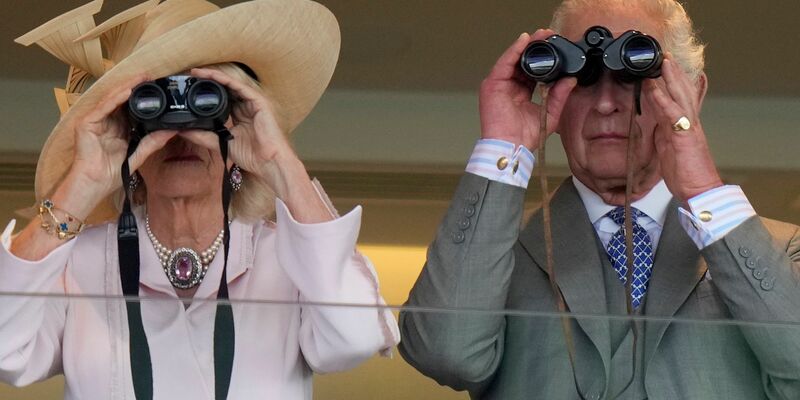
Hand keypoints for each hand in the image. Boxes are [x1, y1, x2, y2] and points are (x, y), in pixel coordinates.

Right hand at [68, 76, 176, 216]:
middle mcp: (106, 121)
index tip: (157, 88)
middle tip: (152, 76)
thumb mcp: (138, 154)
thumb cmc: (111, 173)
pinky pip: (104, 106)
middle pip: (122, 100)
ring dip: (128, 87)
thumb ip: (152, 142)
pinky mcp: (87, 122)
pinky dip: (116, 98)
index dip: (143, 98)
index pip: (130, 108)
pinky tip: (128, 90)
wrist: (94, 183)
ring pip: (114, 99)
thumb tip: (171, 131)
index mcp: (117, 128)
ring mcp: (95, 120)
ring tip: (142, 78)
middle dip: (136, 88)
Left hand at [184, 68, 299, 198]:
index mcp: (239, 115)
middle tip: (188, 77)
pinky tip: (211, 76)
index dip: (206, 93)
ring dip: (213, 76)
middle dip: (207, 81)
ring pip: (230, 84)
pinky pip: (239, 86)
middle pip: (225, 89)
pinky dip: (224, 80)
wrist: (268, 162)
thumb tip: (182, 130)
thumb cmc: (251, 156)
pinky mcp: (258, 101)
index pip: (221, 99)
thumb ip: (203, 136)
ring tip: (196, 73)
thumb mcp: (221, 143)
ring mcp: (252, 102)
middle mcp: (246, 106)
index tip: (188, 89)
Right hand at [479, 30, 576, 149]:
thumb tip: (570, 79)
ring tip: (539, 35)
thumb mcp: (549, 113)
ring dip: (526, 45)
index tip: (555, 47)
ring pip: (513, 59)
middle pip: (522, 62)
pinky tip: (524, 41)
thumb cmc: (524, 137)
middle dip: (535, 48)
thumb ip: (559, 95)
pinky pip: (504, 62)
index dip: (543, 59)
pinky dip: (514, 50)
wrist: (511, 147)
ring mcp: (499, 85)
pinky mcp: (492, 84)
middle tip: (548, 35)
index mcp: (520, 94)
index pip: (532, 71)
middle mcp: (509, 87)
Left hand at [642, 58, 722, 203]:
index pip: (680, 99)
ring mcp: (689, 128)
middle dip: (674, 73)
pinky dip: (663, 99)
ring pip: (680, 97)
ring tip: (663, 62)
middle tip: (665, 56)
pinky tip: (654, 87)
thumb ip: (664, 134)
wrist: (700, 190)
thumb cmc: (686, 174)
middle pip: (683, 92)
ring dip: (670, 78)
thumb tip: (655, 124)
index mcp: (685, 126)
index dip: (674, 83)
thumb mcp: (670, 150)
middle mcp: (690, 123)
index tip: (666, 68)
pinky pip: (672, 113)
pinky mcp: (684, 135)